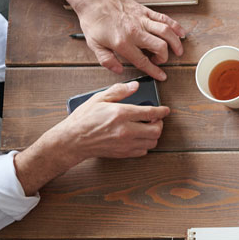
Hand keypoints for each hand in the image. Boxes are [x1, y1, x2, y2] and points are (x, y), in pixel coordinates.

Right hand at [49, 80, 171, 160]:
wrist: (73, 140)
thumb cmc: (84, 119)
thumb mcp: (99, 99)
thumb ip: (119, 91)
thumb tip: (134, 86)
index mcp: (121, 113)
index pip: (150, 112)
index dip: (161, 111)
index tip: (165, 110)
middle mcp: (126, 130)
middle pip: (156, 130)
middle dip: (159, 123)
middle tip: (155, 119)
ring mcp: (125, 143)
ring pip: (152, 142)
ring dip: (153, 135)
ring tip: (147, 128)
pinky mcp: (123, 153)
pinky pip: (143, 151)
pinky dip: (145, 145)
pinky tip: (139, 138)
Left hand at [73, 0, 186, 80]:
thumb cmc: (94, 20)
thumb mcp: (94, 44)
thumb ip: (107, 60)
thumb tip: (118, 70)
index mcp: (122, 42)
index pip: (143, 60)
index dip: (154, 71)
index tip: (161, 76)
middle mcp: (135, 31)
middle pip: (160, 47)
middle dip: (164, 57)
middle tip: (160, 60)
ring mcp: (142, 20)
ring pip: (166, 32)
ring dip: (175, 43)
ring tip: (178, 51)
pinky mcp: (145, 11)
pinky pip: (164, 19)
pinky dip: (175, 26)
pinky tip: (180, 33)